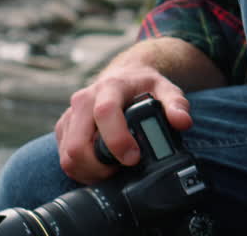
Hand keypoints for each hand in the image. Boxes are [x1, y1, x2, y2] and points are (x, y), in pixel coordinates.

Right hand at [55, 64, 191, 183]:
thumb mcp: (166, 89)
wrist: (125, 75)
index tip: (133, 158)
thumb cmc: (144, 85)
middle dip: (98, 166)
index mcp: (110, 87)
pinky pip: (64, 157)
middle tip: (121, 170)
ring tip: (112, 171)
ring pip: (67, 155)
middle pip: (78, 143)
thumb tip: (183, 122)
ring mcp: (70, 114)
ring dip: (89, 171)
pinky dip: (81, 169)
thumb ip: (176, 104)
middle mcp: (84, 100)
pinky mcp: (64, 127)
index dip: (117, 140)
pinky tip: (101, 167)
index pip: (105, 114)